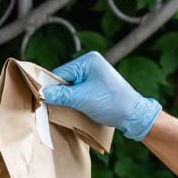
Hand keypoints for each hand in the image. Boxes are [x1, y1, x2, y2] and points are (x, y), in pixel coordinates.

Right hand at [42, 51, 161, 140]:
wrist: (134, 116)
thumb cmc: (113, 104)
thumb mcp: (83, 99)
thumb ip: (61, 95)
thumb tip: (42, 93)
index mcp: (88, 61)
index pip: (61, 73)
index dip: (51, 87)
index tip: (43, 100)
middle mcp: (91, 64)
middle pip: (64, 80)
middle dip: (60, 94)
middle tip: (53, 107)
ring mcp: (94, 75)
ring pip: (70, 87)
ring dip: (67, 99)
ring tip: (66, 109)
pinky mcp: (96, 86)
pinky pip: (78, 91)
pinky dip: (74, 101)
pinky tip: (74, 109)